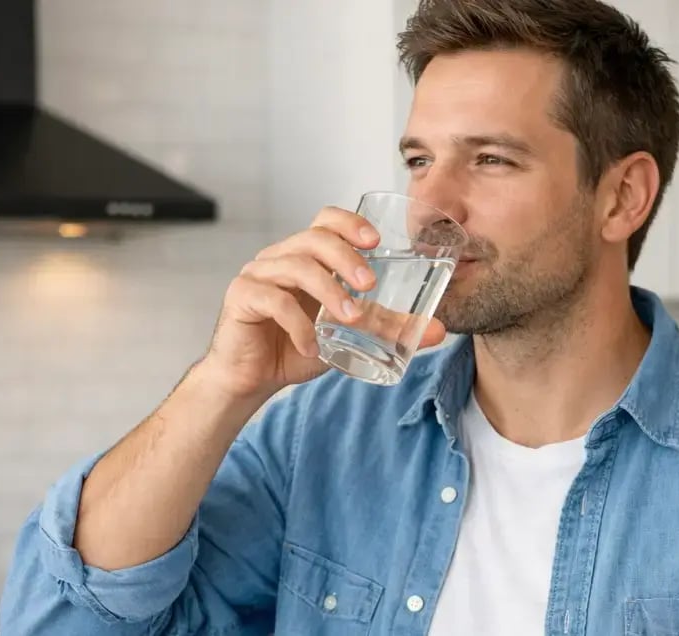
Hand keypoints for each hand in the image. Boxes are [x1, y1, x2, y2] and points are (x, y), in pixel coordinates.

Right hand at [197, 207, 447, 398]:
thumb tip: (438, 331)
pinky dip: (298, 324)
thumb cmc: (299, 347)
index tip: (376, 241)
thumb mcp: (350, 335)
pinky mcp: (240, 298)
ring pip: (295, 267)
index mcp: (306, 256)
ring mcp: (257, 275)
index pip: (325, 221)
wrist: (252, 379)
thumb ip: (388, 327)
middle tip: (370, 286)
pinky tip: (313, 347)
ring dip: (328, 292)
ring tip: (350, 319)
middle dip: (346, 258)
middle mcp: (280, 258)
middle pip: (313, 238)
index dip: (349, 223)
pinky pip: (272, 300)